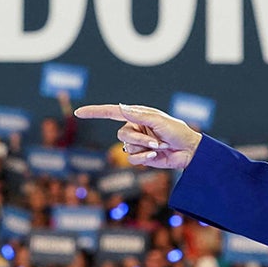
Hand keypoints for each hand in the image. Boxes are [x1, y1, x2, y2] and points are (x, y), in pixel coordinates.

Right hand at [74, 104, 200, 169]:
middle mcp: (135, 127)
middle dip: (138, 139)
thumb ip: (139, 115)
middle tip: (155, 140)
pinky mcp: (141, 156)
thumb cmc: (178, 131)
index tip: (78, 112)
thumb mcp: (160, 120)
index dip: (94, 112)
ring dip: (143, 148)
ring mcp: (137, 142)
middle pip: (121, 134)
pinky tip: (155, 156)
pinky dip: (144, 159)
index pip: (111, 112)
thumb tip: (121, 107)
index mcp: (137, 115)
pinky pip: (132, 159)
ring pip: (126, 147)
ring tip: (158, 147)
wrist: (189, 151)